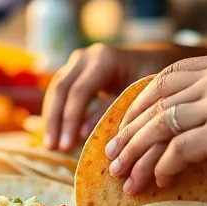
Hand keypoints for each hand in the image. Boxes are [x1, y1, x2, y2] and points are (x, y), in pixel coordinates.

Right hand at [41, 44, 164, 151]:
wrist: (156, 59)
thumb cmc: (153, 78)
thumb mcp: (141, 94)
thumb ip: (114, 111)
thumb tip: (83, 133)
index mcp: (104, 59)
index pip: (79, 91)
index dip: (70, 119)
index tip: (66, 146)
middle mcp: (86, 57)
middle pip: (61, 89)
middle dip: (55, 120)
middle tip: (52, 148)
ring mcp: (78, 62)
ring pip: (56, 90)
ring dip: (52, 118)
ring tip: (51, 146)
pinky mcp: (75, 71)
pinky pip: (60, 92)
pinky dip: (57, 112)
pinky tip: (57, 133)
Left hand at [105, 50, 206, 193]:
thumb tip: (199, 121)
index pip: (167, 75)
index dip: (140, 101)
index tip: (125, 123)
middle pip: (157, 100)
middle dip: (129, 130)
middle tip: (112, 155)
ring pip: (162, 126)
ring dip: (138, 154)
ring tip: (124, 175)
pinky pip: (180, 150)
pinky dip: (164, 167)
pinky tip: (159, 181)